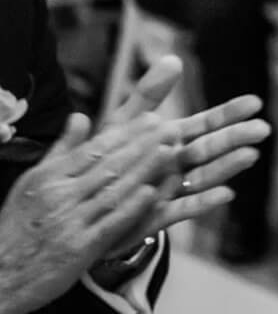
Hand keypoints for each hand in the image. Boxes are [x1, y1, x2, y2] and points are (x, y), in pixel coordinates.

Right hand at [0, 113, 173, 309]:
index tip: (152, 118)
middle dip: (144, 145)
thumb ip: (62, 150)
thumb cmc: (17, 226)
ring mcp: (70, 223)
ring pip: (114, 190)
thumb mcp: (31, 183)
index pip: (93, 150)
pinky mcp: (79, 249)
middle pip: (109, 166)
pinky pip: (110, 224)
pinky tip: (153, 192)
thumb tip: (80, 116)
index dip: (126, 133)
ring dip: (146, 169)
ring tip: (172, 151)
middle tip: (172, 127)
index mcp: (48, 178)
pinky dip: (132, 207)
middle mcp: (59, 197)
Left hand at [92, 56, 269, 251]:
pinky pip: (183, 208)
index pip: (206, 124)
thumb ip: (148, 94)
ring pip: (204, 176)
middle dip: (236, 138)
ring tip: (250, 155)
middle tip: (263, 129)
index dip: (229, 113)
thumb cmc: (104, 161)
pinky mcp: (158, 215)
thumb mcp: (122, 122)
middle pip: (211, 149)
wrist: (79, 206)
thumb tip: (174, 59)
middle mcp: (176, 164)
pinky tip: (226, 194)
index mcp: (170, 139)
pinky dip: (204, 202)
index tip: (256, 102)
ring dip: (227, 167)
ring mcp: (170, 190)